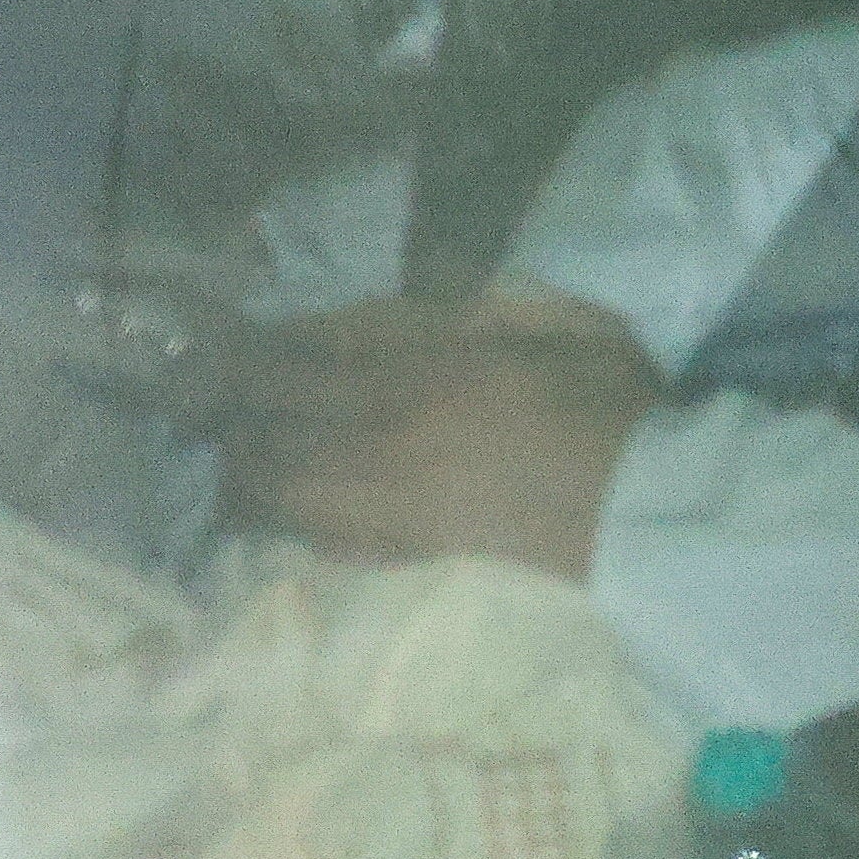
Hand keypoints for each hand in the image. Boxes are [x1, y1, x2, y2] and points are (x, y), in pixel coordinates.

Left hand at [218, 290, 657, 577]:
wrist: (651, 509)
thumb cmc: (614, 409)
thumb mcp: (557, 324)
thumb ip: (477, 310)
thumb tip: (406, 308)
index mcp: (422, 379)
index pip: (300, 369)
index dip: (250, 360)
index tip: (222, 348)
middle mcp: (389, 442)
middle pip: (272, 434)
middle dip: (231, 419)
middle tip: (207, 408)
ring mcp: (394, 505)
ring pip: (284, 493)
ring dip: (248, 476)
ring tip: (234, 464)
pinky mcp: (413, 550)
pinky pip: (326, 540)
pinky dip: (293, 525)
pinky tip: (286, 517)